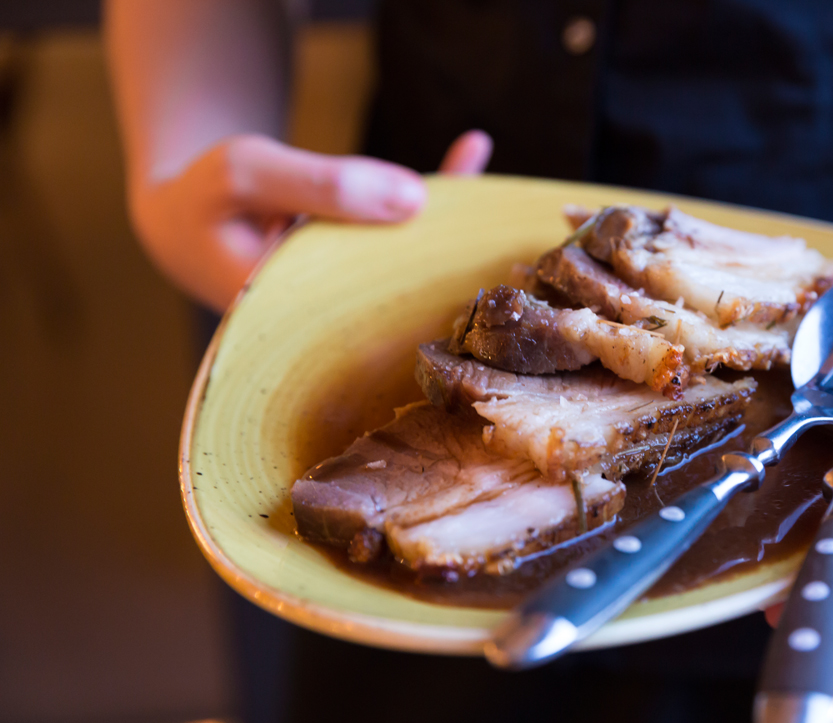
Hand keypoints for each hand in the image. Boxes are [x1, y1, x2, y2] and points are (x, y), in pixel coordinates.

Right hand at [129, 129, 491, 310]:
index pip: (372, 312)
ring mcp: (350, 293)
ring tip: (491, 189)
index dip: (423, 297)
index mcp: (296, 322)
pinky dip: (436, 189)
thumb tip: (415, 202)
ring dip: (452, 224)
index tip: (471, 274)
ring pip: (409, 258)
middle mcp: (332, 317)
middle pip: (404, 291)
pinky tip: (473, 148)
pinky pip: (404, 229)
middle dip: (451, 266)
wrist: (187, 209)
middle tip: (501, 236)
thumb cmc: (206, 195)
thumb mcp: (250, 174)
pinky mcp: (361, 264)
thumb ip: (325, 186)